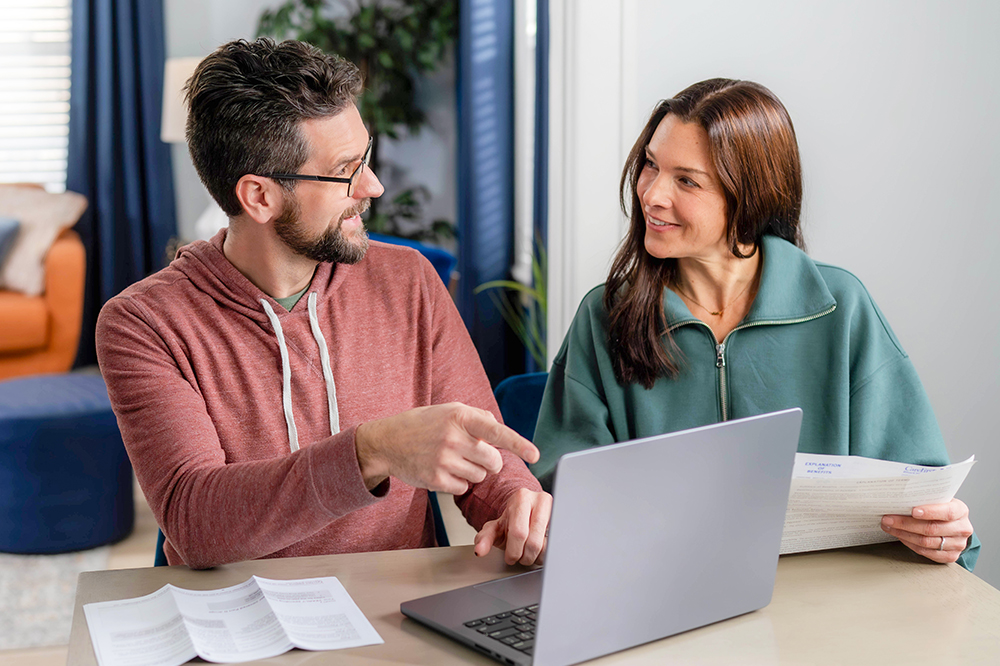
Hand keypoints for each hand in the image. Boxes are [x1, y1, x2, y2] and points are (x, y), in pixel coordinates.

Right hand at [355, 403, 539, 494]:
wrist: (387, 441)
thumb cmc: (422, 424)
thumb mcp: (450, 410)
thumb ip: (478, 417)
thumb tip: (500, 431)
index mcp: (459, 417)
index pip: (495, 431)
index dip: (518, 444)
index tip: (535, 455)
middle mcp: (452, 438)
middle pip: (492, 461)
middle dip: (489, 461)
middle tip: (472, 454)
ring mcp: (443, 460)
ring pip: (480, 477)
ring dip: (472, 471)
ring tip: (452, 459)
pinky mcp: (435, 480)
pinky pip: (463, 488)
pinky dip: (458, 483)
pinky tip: (442, 470)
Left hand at [474, 488, 551, 565]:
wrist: (525, 512)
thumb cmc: (510, 520)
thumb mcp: (494, 528)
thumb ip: (484, 538)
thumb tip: (480, 551)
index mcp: (522, 498)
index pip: (519, 532)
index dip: (514, 551)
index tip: (510, 557)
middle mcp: (541, 499)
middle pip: (534, 541)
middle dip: (525, 556)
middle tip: (520, 558)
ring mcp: (555, 510)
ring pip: (548, 545)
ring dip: (537, 557)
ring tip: (529, 554)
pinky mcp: (563, 520)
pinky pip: (556, 545)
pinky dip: (546, 553)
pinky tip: (539, 550)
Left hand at [880, 498, 972, 563]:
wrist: (954, 525)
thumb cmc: (941, 509)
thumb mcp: (938, 500)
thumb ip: (925, 499)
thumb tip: (899, 498)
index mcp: (961, 511)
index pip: (947, 512)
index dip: (930, 512)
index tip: (913, 511)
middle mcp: (962, 528)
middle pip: (932, 529)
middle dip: (905, 523)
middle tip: (888, 519)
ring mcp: (958, 544)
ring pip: (926, 542)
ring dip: (903, 534)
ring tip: (889, 527)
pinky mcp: (950, 556)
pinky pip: (926, 552)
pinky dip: (910, 544)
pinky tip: (900, 536)